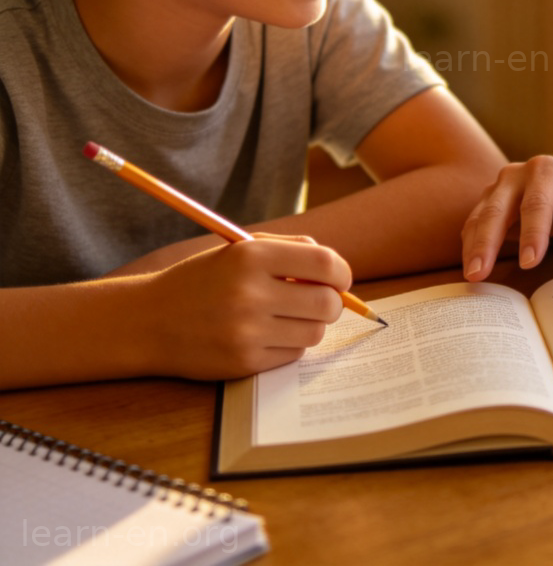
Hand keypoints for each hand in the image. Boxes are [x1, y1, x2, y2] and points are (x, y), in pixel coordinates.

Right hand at [138, 235, 351, 378]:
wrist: (150, 320)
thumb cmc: (205, 279)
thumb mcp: (242, 249)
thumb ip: (292, 250)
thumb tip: (338, 270)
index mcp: (252, 256)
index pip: (324, 263)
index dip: (342, 272)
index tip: (339, 278)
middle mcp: (250, 293)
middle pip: (327, 303)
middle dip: (332, 302)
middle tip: (318, 299)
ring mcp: (246, 332)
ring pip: (314, 332)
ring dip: (311, 324)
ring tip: (288, 315)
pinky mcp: (243, 362)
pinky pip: (292, 354)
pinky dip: (290, 344)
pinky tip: (267, 334)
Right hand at [462, 156, 552, 280]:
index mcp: (546, 169)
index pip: (537, 203)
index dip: (533, 233)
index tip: (530, 263)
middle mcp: (516, 174)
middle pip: (499, 209)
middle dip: (488, 242)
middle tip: (481, 273)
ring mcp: (498, 186)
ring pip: (481, 216)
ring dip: (474, 246)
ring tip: (472, 276)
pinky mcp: (487, 201)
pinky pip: (474, 223)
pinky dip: (469, 245)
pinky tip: (469, 267)